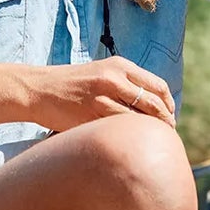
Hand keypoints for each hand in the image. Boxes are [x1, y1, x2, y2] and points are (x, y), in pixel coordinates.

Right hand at [0, 57, 177, 131]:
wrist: (40, 89)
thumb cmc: (72, 85)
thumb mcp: (101, 73)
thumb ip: (124, 83)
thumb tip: (151, 105)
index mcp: (120, 65)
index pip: (157, 85)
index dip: (168, 104)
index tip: (170, 116)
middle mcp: (115, 77)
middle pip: (154, 102)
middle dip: (165, 120)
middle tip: (167, 133)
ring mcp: (103, 95)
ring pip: (140, 117)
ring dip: (150, 131)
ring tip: (151, 142)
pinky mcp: (92, 113)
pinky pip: (120, 127)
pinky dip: (129, 136)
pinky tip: (131, 144)